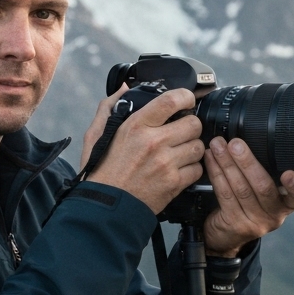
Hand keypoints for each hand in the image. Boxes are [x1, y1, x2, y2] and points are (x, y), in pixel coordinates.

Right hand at [85, 89, 205, 213]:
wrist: (105, 206)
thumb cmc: (101, 171)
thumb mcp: (95, 134)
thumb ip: (109, 107)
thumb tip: (124, 88)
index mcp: (136, 126)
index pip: (171, 100)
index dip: (185, 96)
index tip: (186, 99)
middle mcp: (154, 142)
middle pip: (193, 123)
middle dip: (190, 125)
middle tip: (182, 131)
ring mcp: (166, 163)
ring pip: (198, 146)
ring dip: (192, 148)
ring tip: (179, 152)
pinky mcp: (174, 183)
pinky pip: (197, 169)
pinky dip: (191, 169)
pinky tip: (177, 169)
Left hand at [203, 137, 293, 256]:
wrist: (226, 236)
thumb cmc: (247, 204)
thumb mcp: (262, 192)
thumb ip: (265, 172)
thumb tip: (249, 136)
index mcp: (287, 204)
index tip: (289, 174)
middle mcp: (275, 215)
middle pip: (264, 187)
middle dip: (248, 162)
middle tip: (235, 143)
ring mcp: (255, 222)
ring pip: (241, 189)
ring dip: (227, 163)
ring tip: (217, 145)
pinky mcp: (235, 223)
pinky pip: (225, 194)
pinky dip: (216, 173)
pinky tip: (210, 159)